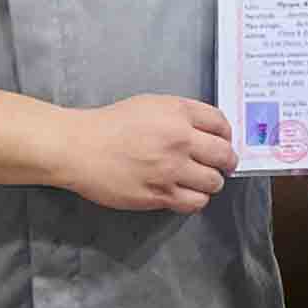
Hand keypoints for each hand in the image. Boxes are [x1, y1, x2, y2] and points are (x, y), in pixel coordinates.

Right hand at [61, 95, 236, 213]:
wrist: (80, 147)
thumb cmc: (110, 125)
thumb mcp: (150, 105)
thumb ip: (180, 115)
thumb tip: (206, 132)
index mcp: (178, 113)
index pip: (221, 124)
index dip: (227, 136)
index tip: (224, 142)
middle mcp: (179, 139)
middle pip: (224, 155)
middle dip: (227, 162)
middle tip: (221, 166)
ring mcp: (171, 169)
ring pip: (213, 182)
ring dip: (210, 183)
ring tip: (199, 181)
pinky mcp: (160, 194)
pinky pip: (194, 202)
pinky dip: (195, 200)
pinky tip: (185, 194)